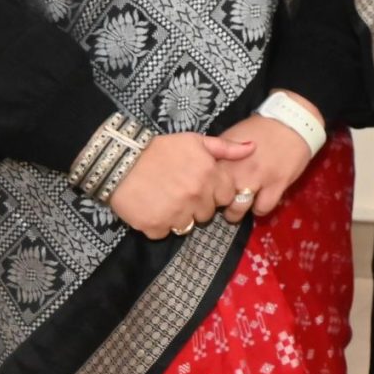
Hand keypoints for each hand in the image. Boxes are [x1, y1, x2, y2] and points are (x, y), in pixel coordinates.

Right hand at [107, 132, 256, 240]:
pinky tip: (152, 208)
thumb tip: (253, 147)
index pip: (227, 196)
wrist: (120, 161)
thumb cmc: (161, 149)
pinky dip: (159, 224)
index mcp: (209, 176)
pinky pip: (164, 232)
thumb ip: (226, 148)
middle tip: (181, 191)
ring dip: (179, 216)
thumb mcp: (195, 141)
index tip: (203, 186)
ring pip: (188, 225)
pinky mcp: (155, 226)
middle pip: (208, 214)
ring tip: (166, 199)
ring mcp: (175, 213)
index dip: (216, 192)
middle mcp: (196, 196)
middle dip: (198, 205)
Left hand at [214, 95, 320, 220]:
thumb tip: (203, 172)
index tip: (209, 192)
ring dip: (236, 212)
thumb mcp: (232, 137)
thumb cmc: (260, 129)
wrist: (291, 122)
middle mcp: (236, 169)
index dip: (205, 191)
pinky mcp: (276, 184)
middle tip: (223, 202)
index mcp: (223, 157)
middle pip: (217, 201)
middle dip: (218, 205)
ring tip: (238, 208)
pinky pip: (262, 208)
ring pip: (237, 209)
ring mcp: (256, 178)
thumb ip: (218, 156)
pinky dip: (259, 209)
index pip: (204, 184)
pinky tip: (259, 202)